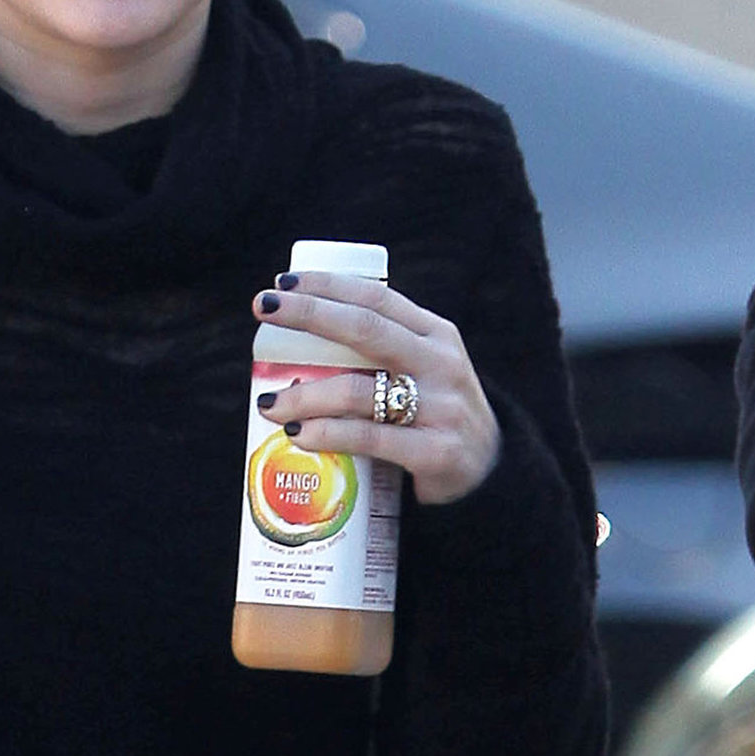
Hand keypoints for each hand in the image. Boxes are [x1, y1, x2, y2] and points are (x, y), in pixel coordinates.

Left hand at [250, 272, 500, 506]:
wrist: (492, 471)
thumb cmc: (435, 413)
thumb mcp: (423, 368)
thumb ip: (382, 350)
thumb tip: (300, 337)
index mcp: (435, 334)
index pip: (376, 298)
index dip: (327, 287)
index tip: (282, 284)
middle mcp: (440, 363)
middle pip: (364, 329)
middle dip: (307, 314)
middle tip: (262, 309)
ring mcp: (441, 408)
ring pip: (357, 390)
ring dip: (304, 395)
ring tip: (270, 404)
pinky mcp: (436, 452)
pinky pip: (368, 438)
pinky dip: (327, 435)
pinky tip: (299, 436)